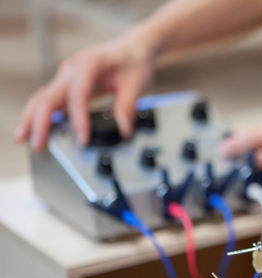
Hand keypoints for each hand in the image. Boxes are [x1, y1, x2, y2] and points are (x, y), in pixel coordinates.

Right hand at [15, 34, 153, 150]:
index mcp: (88, 64)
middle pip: (49, 96)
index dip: (78, 118)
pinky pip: (50, 102)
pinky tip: (39, 132)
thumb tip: (122, 130)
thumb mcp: (136, 83)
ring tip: (26, 139)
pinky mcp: (67, 86)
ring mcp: (66, 77)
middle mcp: (72, 69)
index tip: (82, 139)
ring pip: (43, 99)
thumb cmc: (133, 61)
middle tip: (38, 144)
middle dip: (41, 122)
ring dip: (33, 119)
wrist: (132, 49)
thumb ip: (127, 107)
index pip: (77, 94)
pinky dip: (42, 117)